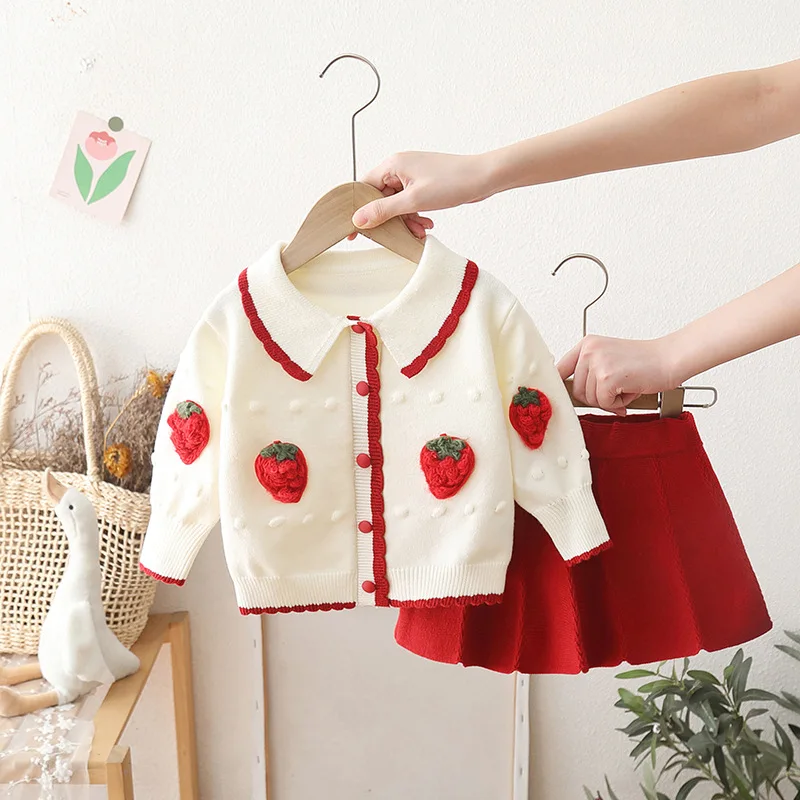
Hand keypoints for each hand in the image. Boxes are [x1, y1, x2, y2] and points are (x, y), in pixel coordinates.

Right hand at [351, 151, 493, 236]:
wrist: (484, 178)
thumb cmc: (452, 182)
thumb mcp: (414, 201)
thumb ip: (384, 211)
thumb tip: (358, 219)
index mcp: (393, 164)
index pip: (363, 187)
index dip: (358, 209)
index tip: (355, 231)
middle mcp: (400, 167)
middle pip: (380, 198)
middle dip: (390, 219)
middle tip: (396, 235)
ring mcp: (412, 176)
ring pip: (397, 204)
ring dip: (406, 220)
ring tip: (420, 230)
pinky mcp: (424, 184)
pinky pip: (410, 203)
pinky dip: (416, 216)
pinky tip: (427, 224)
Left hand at [557, 335, 678, 414]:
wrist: (669, 359)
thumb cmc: (643, 363)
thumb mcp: (608, 359)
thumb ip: (588, 373)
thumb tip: (568, 397)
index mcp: (586, 344)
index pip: (559, 370)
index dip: (562, 388)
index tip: (566, 397)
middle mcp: (589, 350)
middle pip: (575, 390)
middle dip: (595, 398)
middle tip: (615, 392)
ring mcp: (597, 362)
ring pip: (589, 399)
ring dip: (609, 401)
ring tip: (625, 387)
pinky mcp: (607, 377)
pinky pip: (603, 403)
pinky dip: (618, 404)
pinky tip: (630, 391)